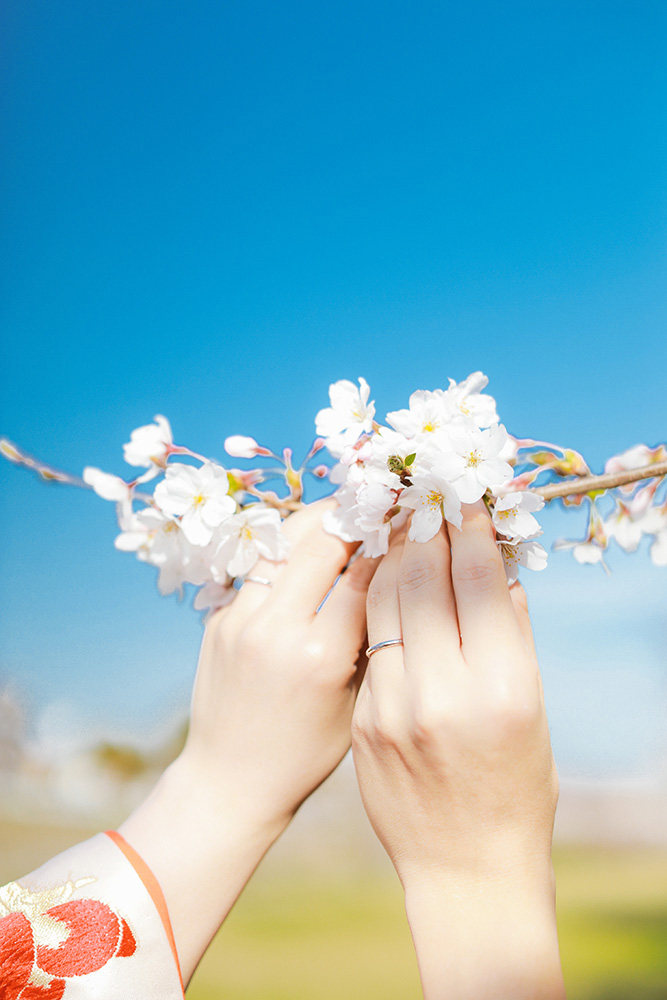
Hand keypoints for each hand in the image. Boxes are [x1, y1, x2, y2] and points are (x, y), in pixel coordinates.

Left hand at [120, 500, 377, 981]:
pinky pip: (259, 565)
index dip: (395, 540)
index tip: (416, 519)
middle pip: (322, 541)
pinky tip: (311, 541)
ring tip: (348, 510)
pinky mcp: (219, 619)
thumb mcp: (357, 703)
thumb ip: (375, 639)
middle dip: (357, 514)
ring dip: (319, 520)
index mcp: (320, 657)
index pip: (367, 574)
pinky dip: (289, 547)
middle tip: (383, 499)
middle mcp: (276, 630)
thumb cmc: (307, 754)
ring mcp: (239, 620)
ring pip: (284, 542)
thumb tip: (401, 577)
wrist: (230, 779)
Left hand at [351, 502, 564, 997]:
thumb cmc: (513, 785)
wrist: (461, 868)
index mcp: (499, 689)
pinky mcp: (358, 721)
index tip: (465, 501)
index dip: (470, 531)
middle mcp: (439, 694)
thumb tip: (498, 567)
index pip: (478, 581)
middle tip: (422, 500)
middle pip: (419, 579)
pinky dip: (366, 598)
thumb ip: (512, 635)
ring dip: (385, 552)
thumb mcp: (530, 711)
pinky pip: (361, 641)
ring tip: (392, 526)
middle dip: (422, 528)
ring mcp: (387, 709)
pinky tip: (368, 576)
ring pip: (376, 600)